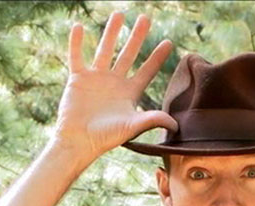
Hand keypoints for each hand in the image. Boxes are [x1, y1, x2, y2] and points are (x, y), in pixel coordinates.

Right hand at [52, 12, 177, 161]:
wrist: (79, 141)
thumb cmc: (107, 138)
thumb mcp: (133, 127)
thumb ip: (153, 120)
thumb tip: (176, 124)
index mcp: (130, 93)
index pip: (147, 71)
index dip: (157, 58)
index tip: (169, 43)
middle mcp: (114, 82)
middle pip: (128, 54)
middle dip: (137, 36)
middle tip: (146, 18)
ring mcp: (96, 79)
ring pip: (105, 50)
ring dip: (111, 32)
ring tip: (119, 14)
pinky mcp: (78, 79)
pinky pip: (77, 56)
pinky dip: (77, 42)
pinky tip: (79, 27)